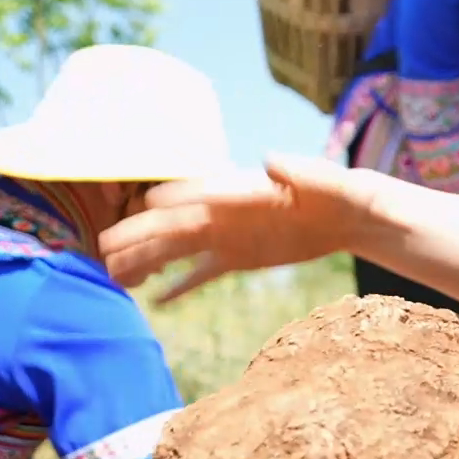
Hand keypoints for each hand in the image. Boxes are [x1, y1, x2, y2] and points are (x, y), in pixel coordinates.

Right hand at [98, 153, 365, 302]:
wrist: (352, 215)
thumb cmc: (342, 192)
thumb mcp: (327, 182)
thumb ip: (299, 171)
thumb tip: (269, 159)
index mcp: (245, 189)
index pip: (202, 193)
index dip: (174, 199)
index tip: (144, 206)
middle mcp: (228, 211)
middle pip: (176, 224)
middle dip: (141, 235)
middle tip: (105, 249)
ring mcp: (229, 235)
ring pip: (179, 249)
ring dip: (148, 260)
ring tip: (114, 275)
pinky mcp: (239, 256)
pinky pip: (202, 272)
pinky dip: (180, 285)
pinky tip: (155, 300)